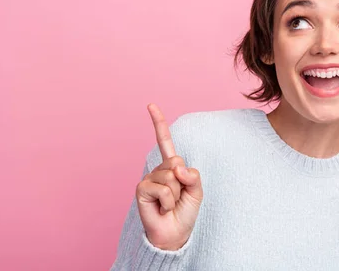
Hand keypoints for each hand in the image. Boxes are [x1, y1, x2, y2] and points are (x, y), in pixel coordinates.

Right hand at [136, 103, 203, 250]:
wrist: (175, 233)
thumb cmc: (185, 211)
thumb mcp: (197, 190)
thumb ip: (192, 175)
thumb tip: (177, 167)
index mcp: (171, 166)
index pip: (164, 142)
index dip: (158, 123)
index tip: (150, 105)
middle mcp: (158, 170)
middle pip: (176, 162)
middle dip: (183, 182)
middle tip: (177, 197)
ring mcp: (148, 178)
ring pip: (171, 177)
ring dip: (175, 194)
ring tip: (170, 204)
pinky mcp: (141, 189)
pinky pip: (163, 188)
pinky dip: (168, 201)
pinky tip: (162, 208)